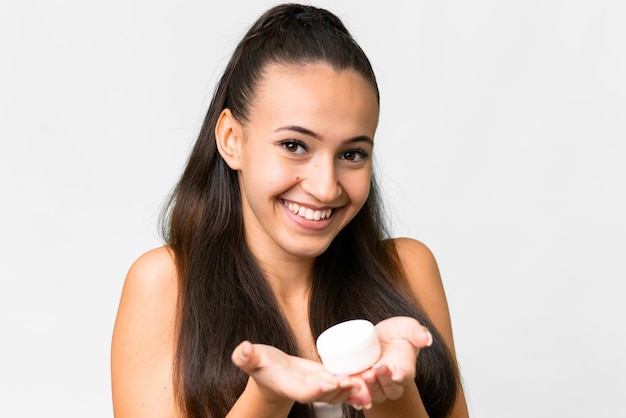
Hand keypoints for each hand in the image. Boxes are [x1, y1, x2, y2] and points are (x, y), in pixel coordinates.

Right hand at [231, 341, 357, 405]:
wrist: (272, 375)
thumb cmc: (260, 364)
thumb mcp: (251, 359)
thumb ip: (246, 356)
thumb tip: (242, 349)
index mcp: (288, 385)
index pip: (303, 391)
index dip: (315, 389)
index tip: (326, 384)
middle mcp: (306, 390)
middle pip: (326, 394)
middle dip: (340, 390)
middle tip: (355, 383)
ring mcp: (318, 387)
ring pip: (338, 392)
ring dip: (353, 390)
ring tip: (368, 383)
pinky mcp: (327, 380)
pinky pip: (343, 385)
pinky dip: (356, 386)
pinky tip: (370, 380)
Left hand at [346, 316, 432, 408]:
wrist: (377, 337)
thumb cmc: (396, 332)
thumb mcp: (406, 327)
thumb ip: (417, 331)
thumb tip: (426, 339)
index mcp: (406, 367)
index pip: (406, 375)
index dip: (402, 376)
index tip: (397, 374)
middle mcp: (392, 380)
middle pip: (391, 389)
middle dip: (383, 381)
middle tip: (375, 369)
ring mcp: (377, 384)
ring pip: (376, 395)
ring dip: (370, 389)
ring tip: (364, 375)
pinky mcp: (362, 383)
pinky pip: (359, 395)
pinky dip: (355, 395)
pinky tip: (349, 388)